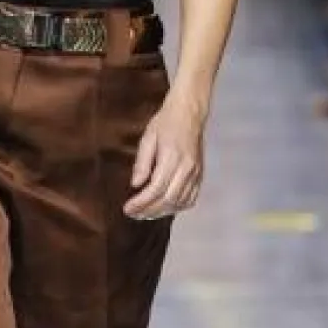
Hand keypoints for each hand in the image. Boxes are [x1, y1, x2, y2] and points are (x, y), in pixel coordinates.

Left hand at [124, 91, 204, 220]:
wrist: (189, 113)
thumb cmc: (166, 123)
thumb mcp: (148, 138)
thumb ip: (142, 162)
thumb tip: (135, 185)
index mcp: (173, 157)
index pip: (156, 188)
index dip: (141, 202)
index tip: (127, 208)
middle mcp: (187, 168)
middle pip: (168, 199)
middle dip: (148, 211)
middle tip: (133, 214)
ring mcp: (196, 173)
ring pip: (179, 202)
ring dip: (161, 212)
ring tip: (144, 214)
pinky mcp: (200, 175)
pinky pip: (190, 199)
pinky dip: (176, 207)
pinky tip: (163, 208)